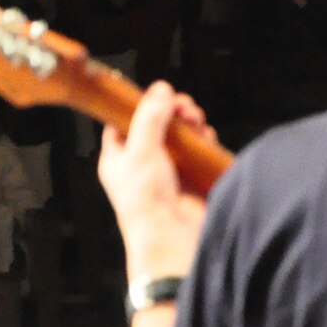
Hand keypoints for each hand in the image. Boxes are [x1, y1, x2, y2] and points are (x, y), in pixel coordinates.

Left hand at [98, 82, 217, 284]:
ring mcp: (169, 172)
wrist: (172, 235)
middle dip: (172, 113)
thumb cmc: (145, 199)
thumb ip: (150, 117)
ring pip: (180, 138)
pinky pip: (199, 154)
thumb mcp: (141, 150)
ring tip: (197, 121)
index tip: (158, 95)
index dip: (141, 106)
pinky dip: (204, 142)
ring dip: (190, 126)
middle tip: (185, 107)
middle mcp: (143, 164)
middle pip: (158, 127)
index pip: (125, 123)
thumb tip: (161, 90)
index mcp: (119, 159)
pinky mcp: (192, 180)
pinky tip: (207, 136)